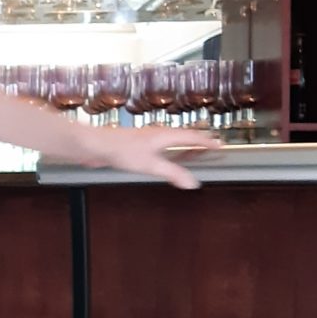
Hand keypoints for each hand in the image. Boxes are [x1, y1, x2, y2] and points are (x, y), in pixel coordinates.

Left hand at [66, 122, 218, 189]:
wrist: (96, 145)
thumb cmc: (121, 151)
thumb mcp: (151, 165)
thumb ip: (173, 173)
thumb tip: (193, 183)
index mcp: (165, 135)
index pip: (192, 137)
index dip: (207, 141)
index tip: (220, 144)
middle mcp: (158, 133)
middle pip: (184, 134)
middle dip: (199, 139)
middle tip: (211, 144)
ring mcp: (148, 137)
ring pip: (173, 138)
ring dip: (185, 143)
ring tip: (194, 149)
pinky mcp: (138, 144)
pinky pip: (162, 144)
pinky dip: (172, 148)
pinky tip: (166, 155)